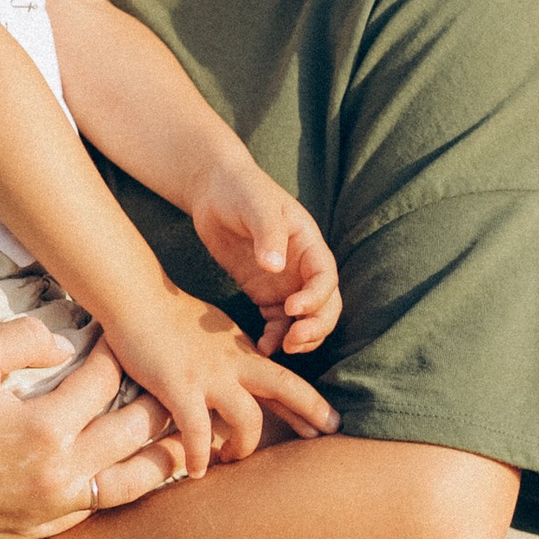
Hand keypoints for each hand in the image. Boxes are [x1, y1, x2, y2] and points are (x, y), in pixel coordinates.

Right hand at [0, 314, 186, 538]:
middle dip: (160, 398)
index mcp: (43, 427)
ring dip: (164, 455)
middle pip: (135, 430)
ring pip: (133, 482)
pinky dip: (128, 489)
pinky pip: (101, 510)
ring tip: (186, 434)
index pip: (105, 381)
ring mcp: (53, 510)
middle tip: (176, 378)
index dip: (117, 352)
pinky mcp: (42, 533)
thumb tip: (64, 339)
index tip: (122, 335)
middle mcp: (58, 474)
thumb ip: (18, 338)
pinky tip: (139, 473)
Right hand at [105, 283, 342, 476]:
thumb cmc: (165, 317)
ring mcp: (210, 375)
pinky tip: (196, 471)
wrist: (136, 298)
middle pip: (285, 386)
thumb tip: (235, 382)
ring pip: (248, 418)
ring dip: (243, 446)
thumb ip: (227, 358)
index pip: (283, 377)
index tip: (328, 420)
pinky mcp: (181, 386)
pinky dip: (200, 455)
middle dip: (308, 412)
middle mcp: (234, 362)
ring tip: (230, 461)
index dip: (308, 401)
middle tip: (322, 438)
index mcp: (241, 350)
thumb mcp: (210, 336)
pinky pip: (199, 431)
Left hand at [190, 160, 340, 355]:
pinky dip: (276, 337)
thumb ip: (267, 234)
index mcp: (309, 244)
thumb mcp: (256, 206)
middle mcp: (302, 266)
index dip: (316, 298)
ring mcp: (285, 282)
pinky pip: (279, 322)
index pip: (325, 277)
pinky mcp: (265, 292)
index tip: (292, 308)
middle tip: (292, 342)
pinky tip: (263, 347)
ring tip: (279, 348)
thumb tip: (275, 267)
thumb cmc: (240, 190)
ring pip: (305, 319)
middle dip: (315, 327)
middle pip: (325, 305)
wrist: (213, 190)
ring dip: (300, 338)